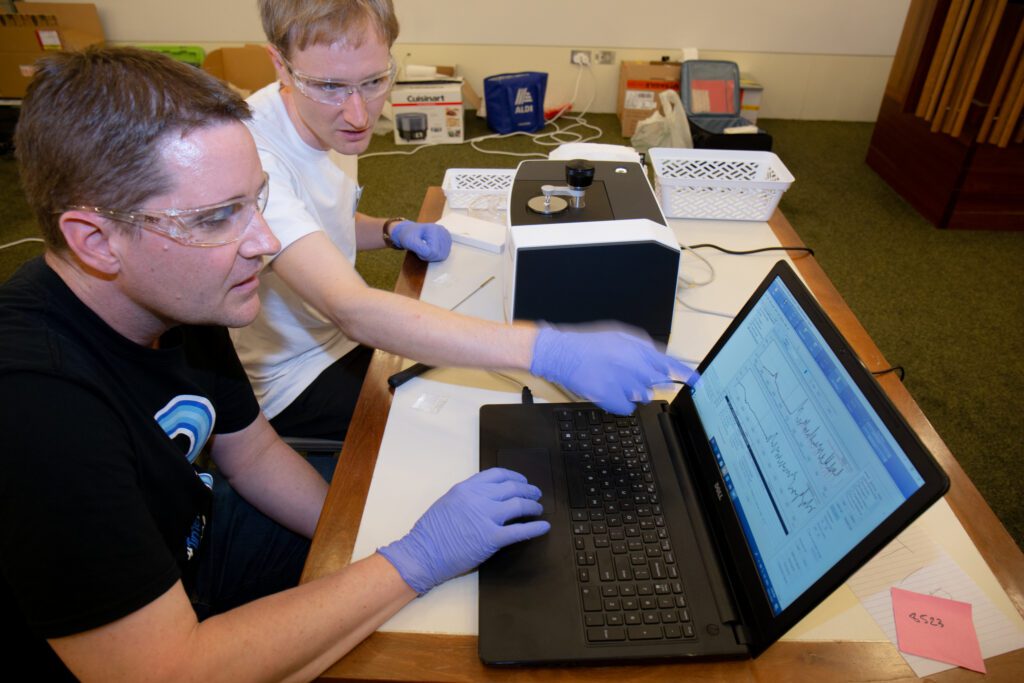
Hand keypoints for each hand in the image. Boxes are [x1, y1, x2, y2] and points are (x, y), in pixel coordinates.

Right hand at [377, 468, 549, 594]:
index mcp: (466, 487)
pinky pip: (520, 531)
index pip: (498, 474)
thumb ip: (468, 495)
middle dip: (528, 489)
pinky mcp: (492, 538)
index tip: (522, 480)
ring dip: (533, 506)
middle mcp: (478, 498)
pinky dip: (535, 528)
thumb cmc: (431, 532)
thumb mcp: (448, 501)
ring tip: (538, 509)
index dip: (515, 476)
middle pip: (512, 488)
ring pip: (519, 505)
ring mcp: (486, 517)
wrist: (423, 553)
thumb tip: (488, 495)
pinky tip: (543, 527)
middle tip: (535, 494)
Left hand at [389, 221, 451, 261]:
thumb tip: (430, 252)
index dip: (424, 255)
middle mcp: (442, 231)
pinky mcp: (448, 241)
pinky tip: (430, 249)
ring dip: (432, 256)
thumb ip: (418, 247)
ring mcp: (446, 236)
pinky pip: (444, 255)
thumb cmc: (408, 236)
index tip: (417, 248)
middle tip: (420, 249)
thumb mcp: (409, 241)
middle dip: (428, 256)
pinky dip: (436, 255)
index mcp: (434, 229)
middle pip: (439, 255)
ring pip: (443, 256)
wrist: (410, 232)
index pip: (433, 252)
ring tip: (425, 248)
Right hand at [530, 323, 697, 414]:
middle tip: (632, 375)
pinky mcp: (610, 397)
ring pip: (642, 396)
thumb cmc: (590, 343)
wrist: (563, 353)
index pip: (670, 364)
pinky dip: (621, 402)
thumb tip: (660, 360)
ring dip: (633, 390)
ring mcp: (621, 383)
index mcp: (637, 349)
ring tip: (615, 379)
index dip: (686, 374)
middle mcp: (633, 366)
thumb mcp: (621, 335)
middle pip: (656, 383)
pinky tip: (610, 391)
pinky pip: (627, 407)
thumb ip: (644, 347)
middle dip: (649, 381)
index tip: (697, 382)